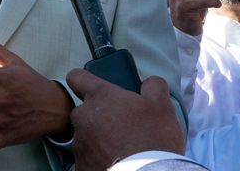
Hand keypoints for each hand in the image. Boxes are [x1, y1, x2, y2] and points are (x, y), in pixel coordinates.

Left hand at [67, 71, 183, 170]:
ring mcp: (80, 143)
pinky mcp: (80, 165)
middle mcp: (84, 117)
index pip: (77, 77)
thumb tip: (150, 83)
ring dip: (98, 139)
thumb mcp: (162, 106)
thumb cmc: (152, 139)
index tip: (92, 87)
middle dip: (98, 116)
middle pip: (84, 110)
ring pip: (85, 135)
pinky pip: (87, 157)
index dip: (84, 80)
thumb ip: (153, 87)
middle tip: (120, 125)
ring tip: (120, 147)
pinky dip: (97, 158)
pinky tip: (115, 160)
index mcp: (101, 97)